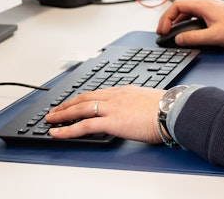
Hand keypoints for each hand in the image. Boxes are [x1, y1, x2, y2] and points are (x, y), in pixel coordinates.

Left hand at [45, 85, 163, 143]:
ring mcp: (111, 107)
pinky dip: (67, 129)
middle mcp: (115, 96)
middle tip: (56, 109)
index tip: (76, 101)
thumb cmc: (169, 109)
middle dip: (68, 103)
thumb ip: (141, 106)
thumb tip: (141, 114)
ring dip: (62, 114)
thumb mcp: (152, 103)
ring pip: (79, 108)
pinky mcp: (110, 121)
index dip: (84, 97)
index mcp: (125, 91)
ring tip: (50, 119)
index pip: (99, 93)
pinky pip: (83, 125)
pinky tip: (57, 132)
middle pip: (85, 97)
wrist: (173, 111)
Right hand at [157, 0, 223, 47]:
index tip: (163, 29)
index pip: (177, 6)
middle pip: (181, 7)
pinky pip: (196, 14)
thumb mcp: (213, 36)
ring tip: (173, 32)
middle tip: (164, 31)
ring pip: (188, 11)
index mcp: (203, 5)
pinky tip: (188, 30)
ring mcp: (211, 8)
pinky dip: (188, 21)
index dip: (167, 17)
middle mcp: (206, 4)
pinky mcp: (215, 13)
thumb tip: (178, 39)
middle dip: (169, 19)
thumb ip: (193, 38)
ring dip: (178, 20)